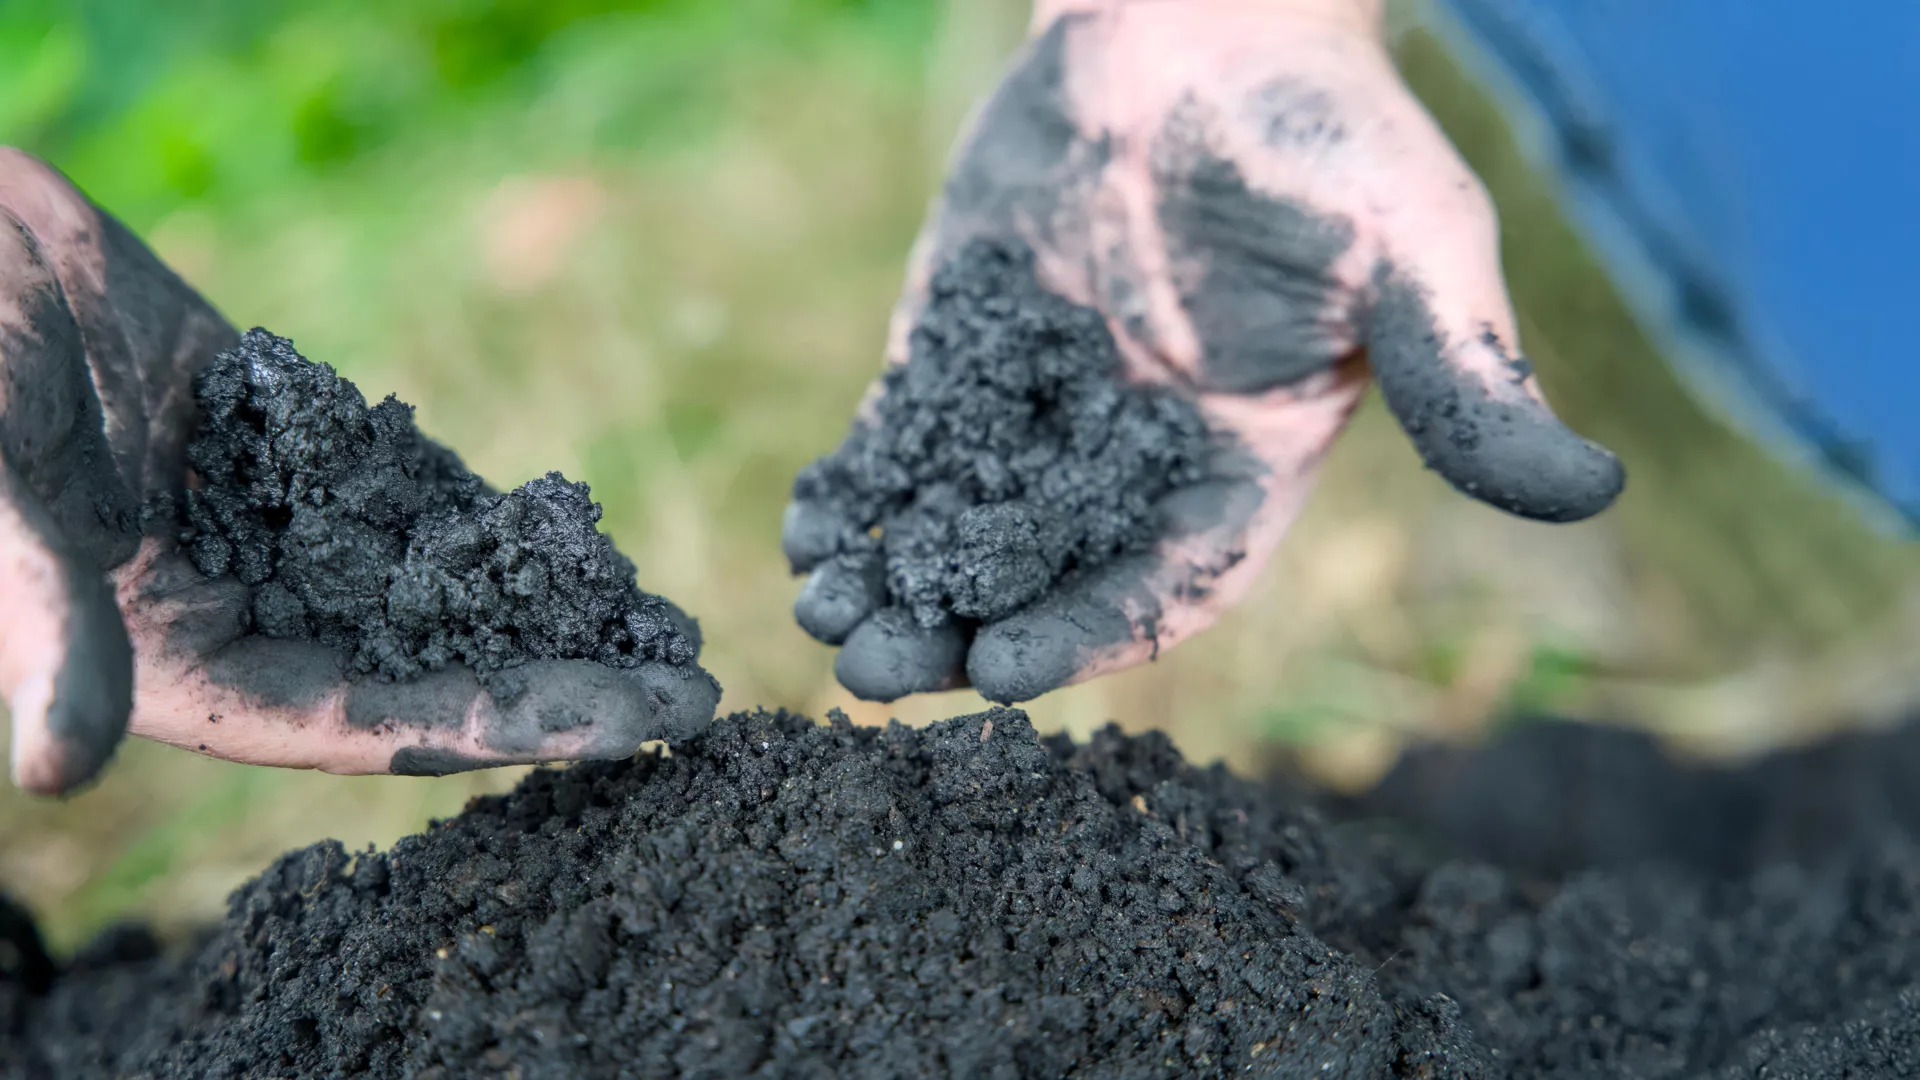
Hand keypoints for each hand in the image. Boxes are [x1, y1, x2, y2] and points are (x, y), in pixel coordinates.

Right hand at [0, 149, 717, 795]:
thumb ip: (45, 628)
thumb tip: (56, 773)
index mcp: (178, 667)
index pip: (360, 728)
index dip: (490, 731)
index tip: (617, 734)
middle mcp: (249, 617)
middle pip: (430, 673)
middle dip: (558, 686)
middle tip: (693, 696)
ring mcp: (288, 536)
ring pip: (443, 594)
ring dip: (550, 614)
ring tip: (669, 627)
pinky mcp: (309, 456)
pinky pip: (420, 502)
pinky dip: (500, 525)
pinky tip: (590, 543)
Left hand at [785, 0, 1622, 703]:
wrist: (1201, 21)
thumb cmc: (1324, 129)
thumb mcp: (1414, 245)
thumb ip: (1468, 374)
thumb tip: (1591, 489)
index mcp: (1242, 463)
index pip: (1164, 584)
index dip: (1088, 634)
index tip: (1003, 673)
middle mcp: (1134, 456)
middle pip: (1040, 575)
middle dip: (960, 627)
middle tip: (875, 668)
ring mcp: (1041, 409)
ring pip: (958, 524)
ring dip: (893, 579)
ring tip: (822, 613)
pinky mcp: (964, 351)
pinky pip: (903, 441)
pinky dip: (858, 490)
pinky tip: (807, 528)